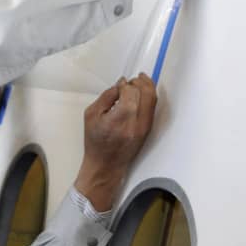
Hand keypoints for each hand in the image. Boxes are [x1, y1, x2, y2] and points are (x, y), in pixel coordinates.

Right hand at [74, 74, 156, 211]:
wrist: (106, 165)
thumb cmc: (95, 141)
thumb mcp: (92, 114)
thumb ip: (107, 96)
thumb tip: (120, 84)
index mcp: (120, 118)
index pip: (130, 92)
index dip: (125, 84)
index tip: (120, 84)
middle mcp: (136, 122)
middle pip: (146, 94)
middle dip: (140, 82)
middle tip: (133, 80)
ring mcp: (145, 127)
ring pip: (153, 100)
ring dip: (148, 87)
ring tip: (140, 81)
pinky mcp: (148, 130)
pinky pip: (152, 108)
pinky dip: (149, 98)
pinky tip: (142, 94)